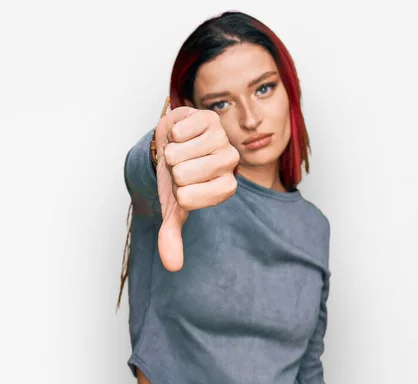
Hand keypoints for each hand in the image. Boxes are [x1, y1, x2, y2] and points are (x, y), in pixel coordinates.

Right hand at [154, 106, 238, 271]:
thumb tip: (172, 266)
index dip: (177, 192)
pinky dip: (172, 134)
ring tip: (181, 151)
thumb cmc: (177, 175)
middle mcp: (231, 163)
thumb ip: (173, 234)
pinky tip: (182, 135)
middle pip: (182, 175)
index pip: (189, 198)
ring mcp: (223, 139)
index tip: (183, 188)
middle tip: (181, 166)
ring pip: (179, 153)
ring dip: (171, 152)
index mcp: (226, 188)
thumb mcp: (173, 206)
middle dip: (172, 171)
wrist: (172, 142)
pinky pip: (179, 132)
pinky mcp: (210, 118)